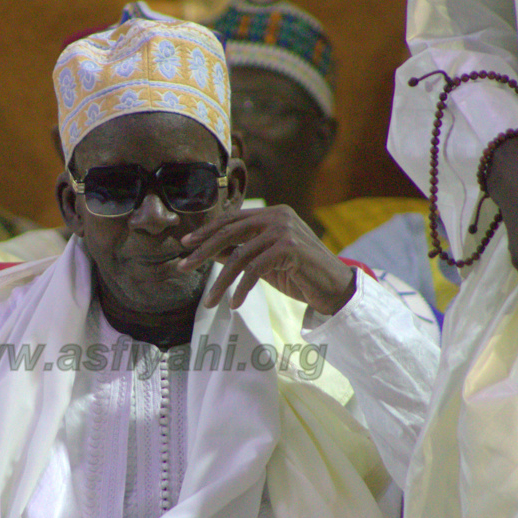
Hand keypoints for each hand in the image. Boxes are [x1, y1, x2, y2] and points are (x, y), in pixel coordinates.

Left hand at [178, 204, 355, 314]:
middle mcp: (277, 216)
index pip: (231, 219)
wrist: (334, 287)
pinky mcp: (289, 248)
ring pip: (239, 256)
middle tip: (183, 267)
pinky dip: (241, 289)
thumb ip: (241, 251)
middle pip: (229, 233)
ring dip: (221, 281)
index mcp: (272, 213)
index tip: (185, 245)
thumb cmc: (299, 274)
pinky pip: (254, 270)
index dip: (207, 231)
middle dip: (203, 251)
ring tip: (209, 301)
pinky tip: (234, 304)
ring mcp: (284, 231)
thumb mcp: (264, 260)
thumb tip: (209, 251)